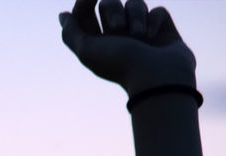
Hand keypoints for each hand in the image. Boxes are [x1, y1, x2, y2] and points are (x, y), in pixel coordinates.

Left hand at [59, 0, 195, 96]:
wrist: (157, 76)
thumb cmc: (120, 64)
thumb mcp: (86, 51)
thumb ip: (71, 33)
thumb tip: (63, 16)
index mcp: (98, 42)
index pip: (85, 14)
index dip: (84, 3)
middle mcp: (118, 36)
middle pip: (109, 3)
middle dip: (113, 10)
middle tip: (118, 28)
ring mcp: (141, 32)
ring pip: (135, 3)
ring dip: (135, 16)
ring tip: (139, 36)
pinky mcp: (162, 29)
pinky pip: (157, 11)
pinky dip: (154, 21)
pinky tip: (153, 37)